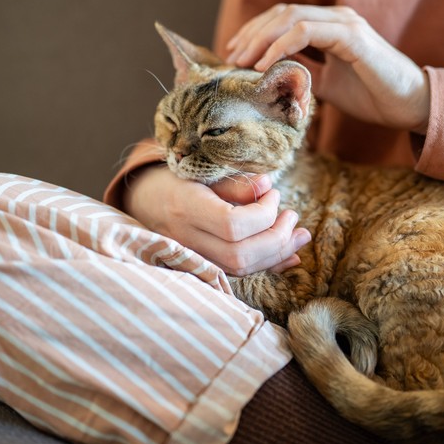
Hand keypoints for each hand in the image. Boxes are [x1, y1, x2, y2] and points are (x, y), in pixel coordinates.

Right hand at [124, 166, 311, 275]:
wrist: (144, 200)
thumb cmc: (177, 177)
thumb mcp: (201, 169)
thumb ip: (234, 182)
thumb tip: (267, 186)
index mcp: (185, 207)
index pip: (231, 225)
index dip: (262, 213)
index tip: (273, 194)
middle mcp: (186, 239)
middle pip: (240, 254)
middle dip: (276, 238)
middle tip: (292, 216)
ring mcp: (192, 257)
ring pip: (241, 269)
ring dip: (278, 253)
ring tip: (298, 234)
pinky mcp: (203, 266)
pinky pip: (238, 274)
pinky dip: (268, 265)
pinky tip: (289, 256)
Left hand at [226, 4, 430, 132]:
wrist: (409, 106)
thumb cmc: (372, 96)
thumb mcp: (327, 85)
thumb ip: (302, 75)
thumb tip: (270, 80)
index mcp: (331, 26)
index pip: (284, 18)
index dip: (256, 32)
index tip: (235, 53)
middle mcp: (337, 18)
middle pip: (282, 13)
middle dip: (252, 33)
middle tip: (232, 57)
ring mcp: (345, 24)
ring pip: (290, 18)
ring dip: (261, 38)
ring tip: (243, 61)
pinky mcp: (351, 37)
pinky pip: (306, 32)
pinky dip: (281, 47)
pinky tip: (265, 65)